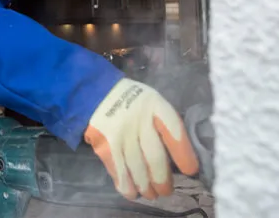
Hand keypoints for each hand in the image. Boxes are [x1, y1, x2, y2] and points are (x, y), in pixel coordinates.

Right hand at [84, 78, 198, 199]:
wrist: (96, 94)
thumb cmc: (133, 102)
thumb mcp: (152, 103)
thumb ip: (164, 124)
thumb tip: (178, 158)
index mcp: (154, 105)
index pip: (172, 131)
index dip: (183, 153)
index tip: (190, 171)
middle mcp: (137, 119)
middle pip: (154, 156)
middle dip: (162, 179)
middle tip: (166, 190)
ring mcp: (118, 133)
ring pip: (136, 168)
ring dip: (145, 186)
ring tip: (151, 194)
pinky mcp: (103, 145)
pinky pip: (117, 170)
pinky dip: (125, 184)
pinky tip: (132, 191)